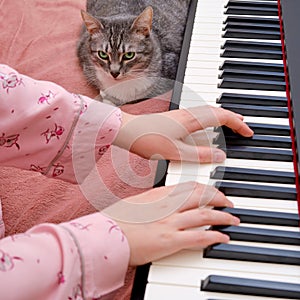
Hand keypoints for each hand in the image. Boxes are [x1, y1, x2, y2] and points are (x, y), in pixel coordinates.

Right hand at [112, 181, 239, 265]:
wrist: (105, 234)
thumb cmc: (117, 219)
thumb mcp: (137, 203)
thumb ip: (153, 200)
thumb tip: (163, 201)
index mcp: (159, 194)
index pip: (189, 186)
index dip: (206, 188)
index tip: (214, 191)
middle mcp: (167, 205)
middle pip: (201, 197)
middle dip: (219, 199)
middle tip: (228, 203)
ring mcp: (169, 222)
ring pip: (204, 215)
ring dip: (222, 217)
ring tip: (233, 219)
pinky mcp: (169, 240)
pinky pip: (198, 237)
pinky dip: (214, 236)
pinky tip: (223, 238)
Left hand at [113, 105, 253, 162]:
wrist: (126, 130)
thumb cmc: (146, 139)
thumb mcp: (175, 152)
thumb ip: (199, 155)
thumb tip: (219, 155)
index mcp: (190, 120)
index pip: (221, 116)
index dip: (237, 123)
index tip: (247, 132)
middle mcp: (187, 114)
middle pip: (216, 110)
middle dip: (232, 118)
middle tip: (243, 126)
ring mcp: (180, 115)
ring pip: (207, 112)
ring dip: (221, 117)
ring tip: (229, 125)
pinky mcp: (173, 118)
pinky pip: (198, 116)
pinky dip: (209, 120)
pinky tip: (205, 128)